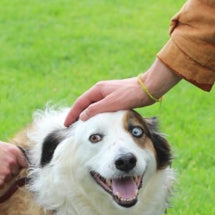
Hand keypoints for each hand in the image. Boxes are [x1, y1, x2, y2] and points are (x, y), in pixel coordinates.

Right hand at [0, 141, 27, 188]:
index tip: (13, 168)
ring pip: (8, 179)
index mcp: (13, 151)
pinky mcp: (0, 182)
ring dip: (1, 178)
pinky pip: (1, 185)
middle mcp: (12, 161)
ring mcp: (7, 172)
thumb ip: (9, 152)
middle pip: (16, 172)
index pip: (24, 162)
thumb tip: (18, 158)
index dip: (19, 166)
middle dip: (8, 172)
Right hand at [64, 59, 181, 126]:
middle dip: (77, 114)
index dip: (72, 113)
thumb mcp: (111, 103)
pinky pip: (101, 108)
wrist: (148, 89)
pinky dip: (96, 115)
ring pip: (93, 106)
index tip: (66, 124)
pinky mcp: (116, 99)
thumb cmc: (130, 95)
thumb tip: (82, 116)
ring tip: (82, 125)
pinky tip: (98, 122)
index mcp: (98, 90)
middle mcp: (101, 91)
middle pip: (85, 104)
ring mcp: (109, 94)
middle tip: (71, 126)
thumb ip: (95, 110)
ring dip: (86, 115)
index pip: (80, 103)